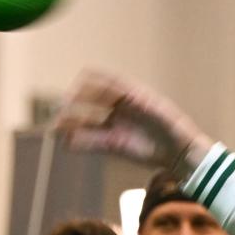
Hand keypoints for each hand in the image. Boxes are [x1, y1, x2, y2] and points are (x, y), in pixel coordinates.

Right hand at [56, 69, 212, 169]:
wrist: (180, 151)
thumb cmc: (172, 125)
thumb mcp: (158, 109)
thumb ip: (141, 102)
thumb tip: (127, 95)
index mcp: (128, 94)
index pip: (103, 84)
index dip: (88, 84)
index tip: (76, 86)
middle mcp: (118, 109)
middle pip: (90, 102)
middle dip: (73, 104)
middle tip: (59, 107)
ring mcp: (114, 126)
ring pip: (87, 122)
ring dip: (70, 124)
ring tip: (55, 127)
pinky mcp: (114, 145)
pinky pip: (92, 141)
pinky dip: (79, 142)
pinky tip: (66, 142)